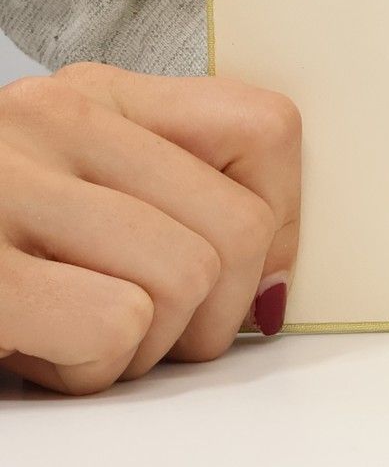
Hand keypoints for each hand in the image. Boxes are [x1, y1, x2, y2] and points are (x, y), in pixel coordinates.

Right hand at [0, 63, 300, 393]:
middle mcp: (46, 121)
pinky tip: (34, 358)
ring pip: (188, 279)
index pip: (265, 129)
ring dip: (144, 349)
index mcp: (88, 97)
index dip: (284, 224)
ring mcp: (2, 186)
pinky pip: (114, 323)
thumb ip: (164, 197)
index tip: (251, 284)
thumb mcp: (67, 193)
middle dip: (213, 315)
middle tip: (146, 339)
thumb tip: (279, 277)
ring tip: (73, 343)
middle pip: (241, 228)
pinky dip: (90, 369)